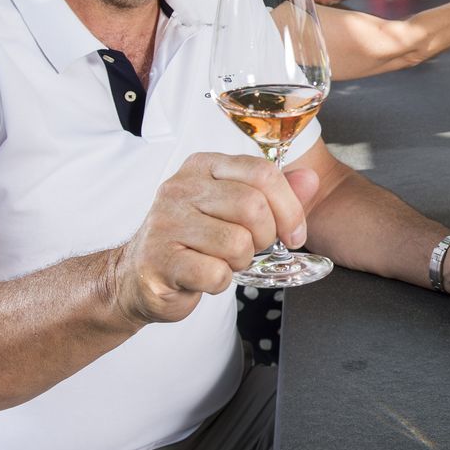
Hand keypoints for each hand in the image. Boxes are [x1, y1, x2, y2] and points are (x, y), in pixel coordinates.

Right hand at [109, 152, 319, 326]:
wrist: (137, 277)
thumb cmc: (195, 240)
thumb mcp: (236, 208)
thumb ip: (276, 193)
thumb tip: (311, 178)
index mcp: (204, 166)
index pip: (262, 173)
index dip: (290, 207)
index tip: (294, 233)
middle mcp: (181, 187)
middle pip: (253, 207)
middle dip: (266, 237)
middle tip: (254, 249)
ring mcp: (166, 223)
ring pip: (238, 243)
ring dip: (241, 262)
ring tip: (223, 260)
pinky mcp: (159, 260)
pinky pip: (216, 274)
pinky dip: (220, 283)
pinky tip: (204, 276)